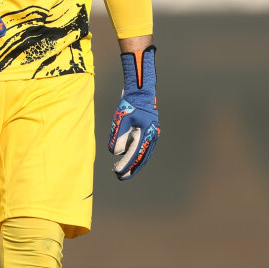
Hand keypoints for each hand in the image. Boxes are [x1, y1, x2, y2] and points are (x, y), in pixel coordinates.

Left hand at [109, 45, 158, 179]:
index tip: (118, 172)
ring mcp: (152, 133)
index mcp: (146, 133)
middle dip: (132, 168)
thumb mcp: (122, 119)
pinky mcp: (148, 130)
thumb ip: (118, 136)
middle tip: (120, 176)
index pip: (136, 154)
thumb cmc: (130, 103)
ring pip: (144, 153)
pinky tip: (126, 155)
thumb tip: (116, 153)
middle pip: (142, 157)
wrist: (140, 91)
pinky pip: (143, 145)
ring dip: (134, 162)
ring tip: (123, 169)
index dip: (127, 165)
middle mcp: (152, 135)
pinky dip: (135, 152)